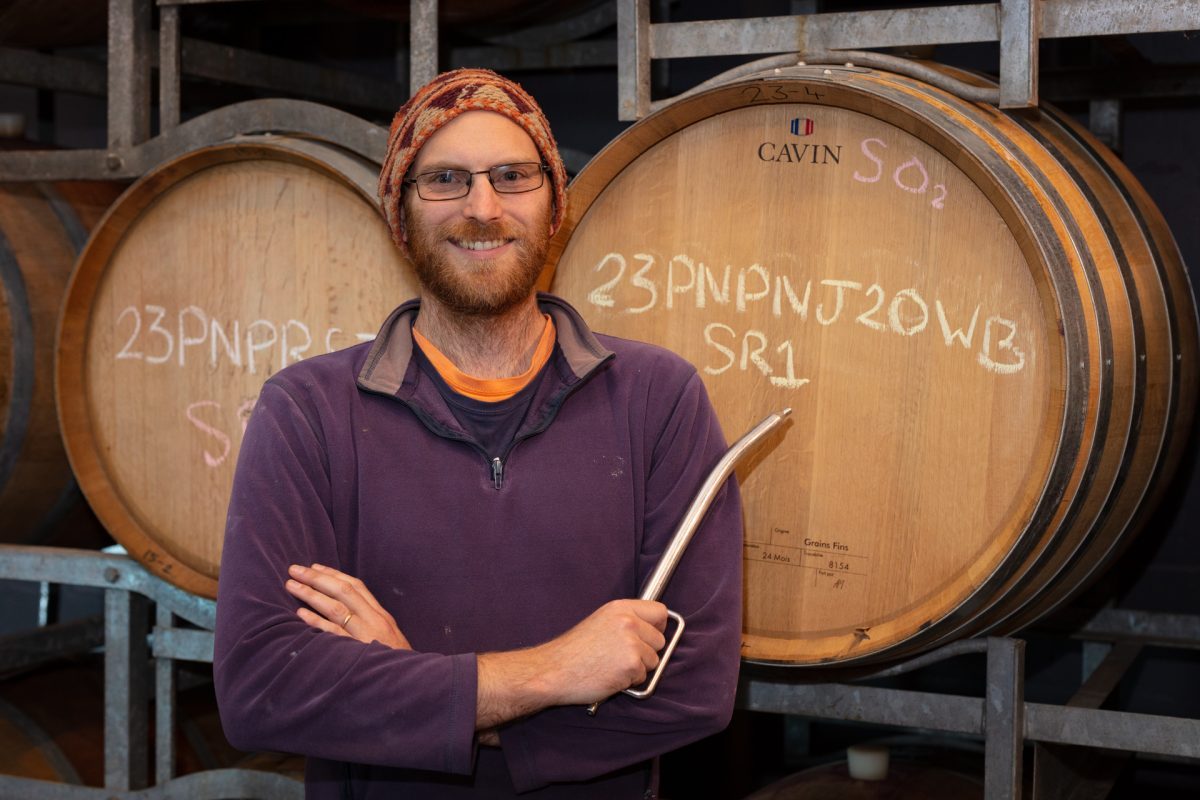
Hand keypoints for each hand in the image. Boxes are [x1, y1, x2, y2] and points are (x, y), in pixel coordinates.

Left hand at [285, 563, 410, 649]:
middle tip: (295, 569)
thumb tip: (345, 610)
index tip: (314, 567)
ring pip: (336, 607)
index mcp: (380, 614)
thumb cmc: (394, 660)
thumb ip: (369, 622)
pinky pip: (333, 633)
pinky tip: (300, 613)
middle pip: (344, 591)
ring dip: (311, 594)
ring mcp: (365, 634)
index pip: (356, 586)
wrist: (408, 680)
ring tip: (291, 586)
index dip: (334, 574)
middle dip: (317, 578)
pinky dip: (316, 621)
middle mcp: (373, 619)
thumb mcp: (387, 636)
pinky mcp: (356, 651)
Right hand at [537, 599, 668, 704]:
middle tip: (622, 657)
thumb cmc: (573, 651)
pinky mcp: (630, 666)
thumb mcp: (600, 622)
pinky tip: (610, 676)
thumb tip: (650, 630)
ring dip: (637, 668)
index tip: (649, 635)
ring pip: (653, 661)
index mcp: (620, 608)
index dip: (657, 626)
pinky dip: (629, 681)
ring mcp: (631, 644)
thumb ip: (625, 622)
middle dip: (646, 652)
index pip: (659, 611)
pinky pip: (642, 678)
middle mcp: (629, 622)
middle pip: (660, 640)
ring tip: (612, 666)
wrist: (553, 670)